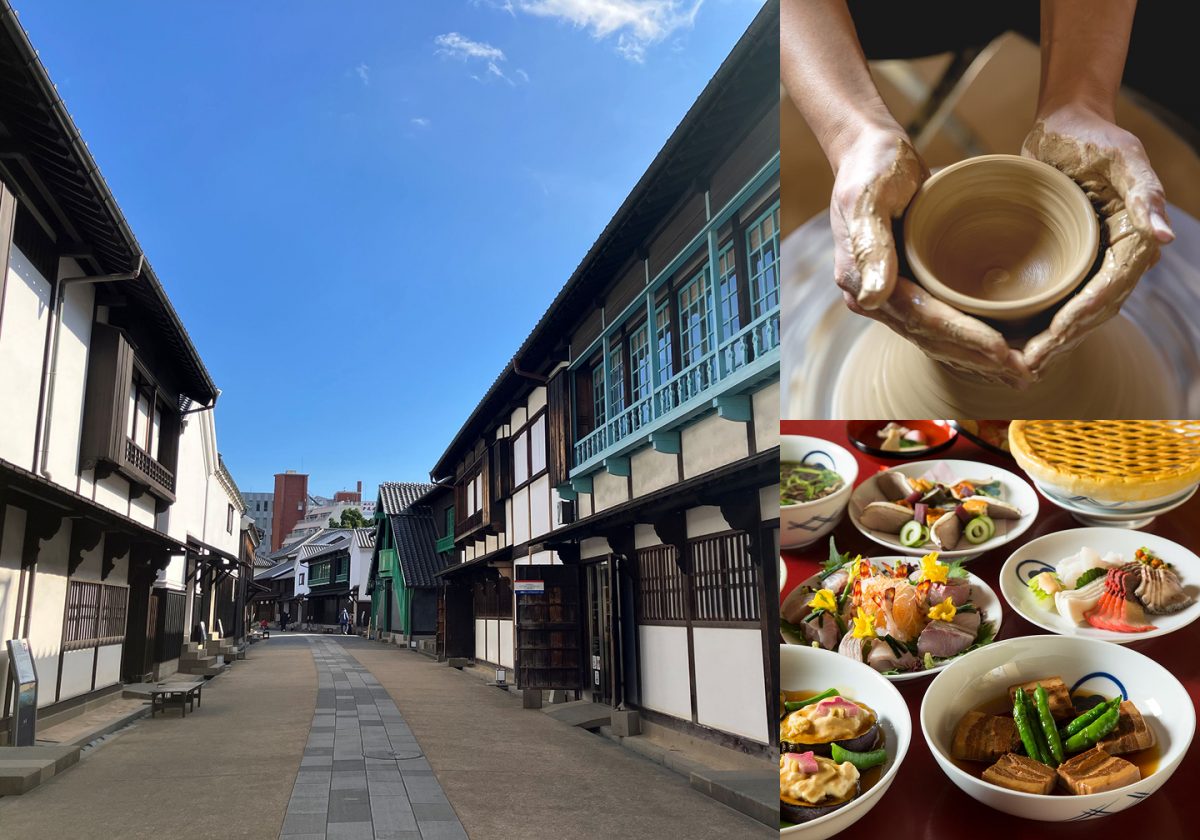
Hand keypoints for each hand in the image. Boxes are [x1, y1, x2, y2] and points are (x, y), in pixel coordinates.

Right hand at [832, 129, 1030, 386]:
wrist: (868, 151)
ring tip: (1022, 369)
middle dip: (978, 357)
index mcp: (863, 283)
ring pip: (939, 336)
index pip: (921, 319)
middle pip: (932, 337)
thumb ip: (869, 247)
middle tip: (1025, 372)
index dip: (963, 337)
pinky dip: (971, 336)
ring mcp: (890, 295)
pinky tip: (1002, 346)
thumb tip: (870, 297)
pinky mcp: (908, 286)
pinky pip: (942, 320)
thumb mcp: (867, 199)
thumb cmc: (871, 167)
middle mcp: (875, 297)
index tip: (1002, 350)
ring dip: (978, 356)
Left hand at [1020, 105, 1171, 376]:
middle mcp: (1115, 259)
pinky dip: (1039, 322)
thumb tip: (1165, 237)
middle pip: (1090, 314)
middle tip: (1025, 368)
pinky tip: (1013, 341)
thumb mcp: (1123, 157)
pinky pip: (1057, 299)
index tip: (1049, 343)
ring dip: (1049, 342)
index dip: (1078, 321)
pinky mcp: (1068, 261)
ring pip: (1073, 314)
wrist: (1068, 123)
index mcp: (1134, 242)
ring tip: (1018, 366)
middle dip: (1060, 343)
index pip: (1106, 294)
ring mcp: (1091, 262)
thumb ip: (1146, 194)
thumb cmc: (1095, 136)